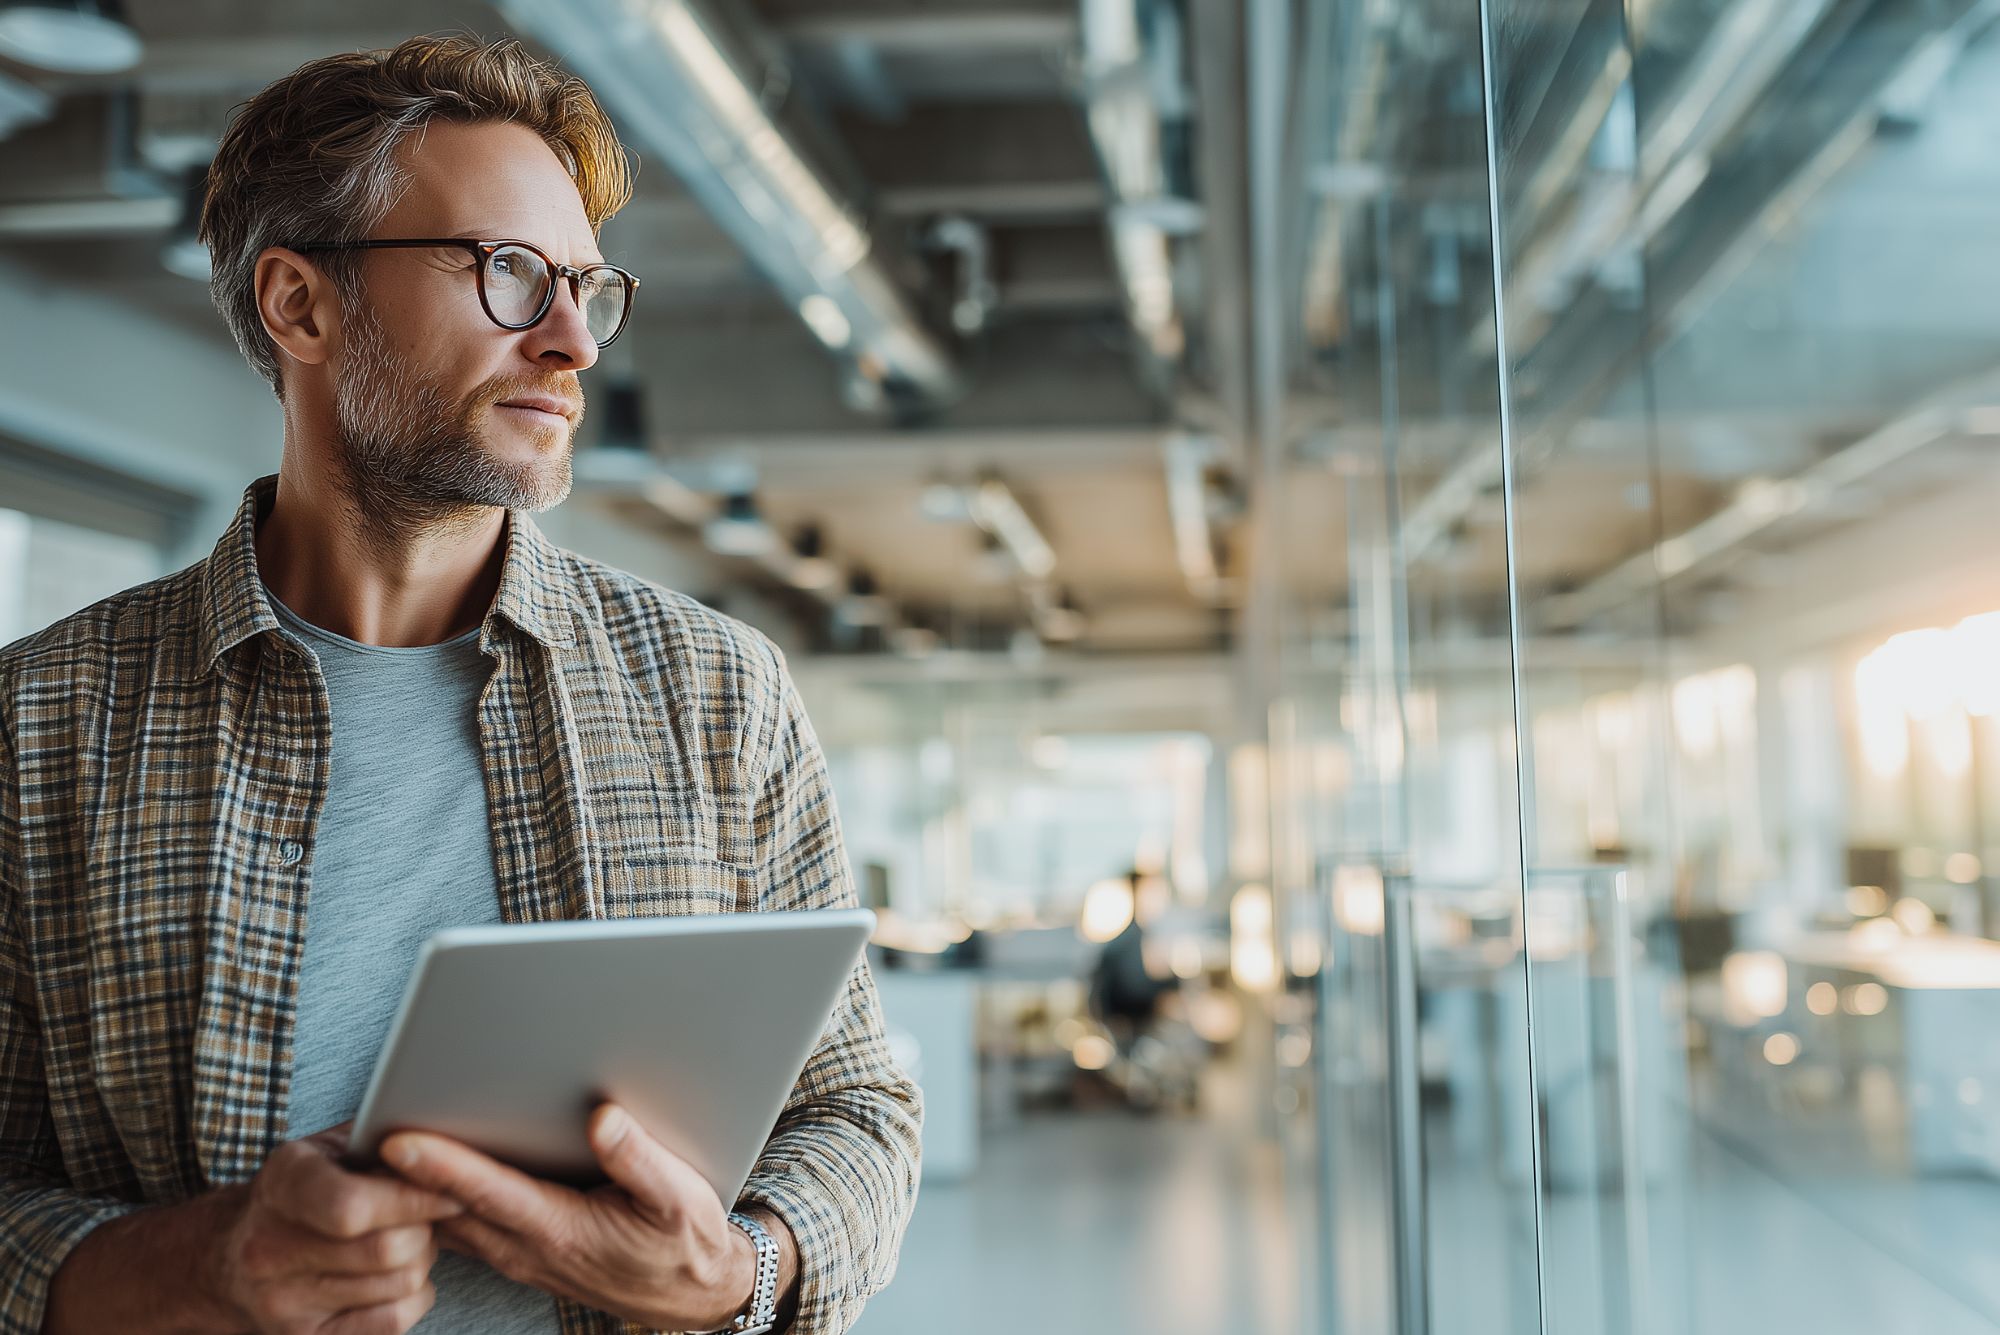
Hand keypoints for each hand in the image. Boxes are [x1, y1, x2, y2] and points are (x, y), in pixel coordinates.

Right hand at [210, 1121, 460, 1334]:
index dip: (413, 1198)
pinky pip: (393, 1320)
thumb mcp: (326, 1149)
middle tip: (428, 1213)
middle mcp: (271, 1248)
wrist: (229, 1257)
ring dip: (423, 1258)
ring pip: (400, 1282)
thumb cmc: (301, 1192)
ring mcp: (283, 1302)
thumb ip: (379, 1139)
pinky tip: (398, 1274)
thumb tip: (444, 1144)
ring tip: (408, 1239)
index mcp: (281, 1185)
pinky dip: (415, 1294)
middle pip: (388, 1248)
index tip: (448, 1187)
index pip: (351, 1205)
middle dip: (426, 1227)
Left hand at [379, 1103, 763, 1330]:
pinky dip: (433, 1204)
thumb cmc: (684, 1243)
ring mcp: (517, 1255)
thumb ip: (638, 1159)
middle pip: (449, 1209)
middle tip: (362, 1125)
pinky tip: (417, 1176)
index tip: (399, 1141)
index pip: (488, 1193)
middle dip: (403, 1175)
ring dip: (411, 1192)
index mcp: (562, 1229)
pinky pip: (460, 1229)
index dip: (442, 1167)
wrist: (690, 1296)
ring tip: (373, 1141)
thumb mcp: (679, 1200)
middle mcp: (527, 1246)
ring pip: (448, 1222)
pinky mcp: (518, 1253)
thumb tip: (601, 1117)